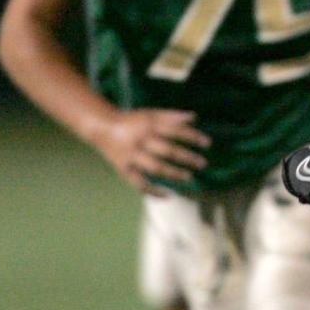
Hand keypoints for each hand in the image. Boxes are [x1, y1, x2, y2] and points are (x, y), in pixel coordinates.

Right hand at [90, 108, 209, 194]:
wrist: (101, 127)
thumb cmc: (132, 121)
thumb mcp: (150, 114)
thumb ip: (171, 116)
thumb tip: (194, 117)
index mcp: (148, 125)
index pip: (175, 131)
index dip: (192, 137)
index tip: (208, 144)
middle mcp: (140, 140)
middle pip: (167, 150)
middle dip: (186, 158)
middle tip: (203, 164)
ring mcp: (132, 156)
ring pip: (155, 167)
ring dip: (173, 174)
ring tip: (189, 178)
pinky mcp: (124, 169)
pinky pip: (138, 183)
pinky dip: (152, 191)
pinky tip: (167, 196)